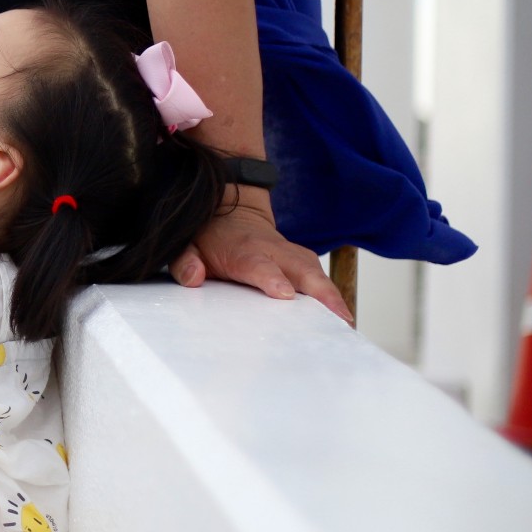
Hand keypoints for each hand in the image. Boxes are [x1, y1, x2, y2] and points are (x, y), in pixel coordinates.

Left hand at [171, 193, 351, 322]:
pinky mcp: (303, 260)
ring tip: (345, 322)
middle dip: (320, 291)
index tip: (284, 294)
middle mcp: (274, 250)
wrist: (232, 210)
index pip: (260, 265)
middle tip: (336, 316)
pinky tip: (341, 316)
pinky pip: (320, 277)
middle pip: (301, 269)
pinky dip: (332, 294)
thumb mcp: (188, 245)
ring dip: (332, 295)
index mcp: (244, 250)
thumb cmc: (211, 237)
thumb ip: (186, 262)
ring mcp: (291, 254)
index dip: (272, 278)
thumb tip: (193, 278)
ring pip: (316, 273)